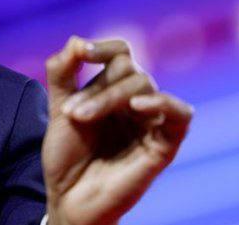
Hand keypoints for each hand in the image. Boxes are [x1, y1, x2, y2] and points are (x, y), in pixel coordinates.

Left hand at [42, 37, 192, 224]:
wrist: (67, 198)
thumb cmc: (66, 155)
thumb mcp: (57, 108)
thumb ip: (62, 72)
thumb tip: (76, 40)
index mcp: (113, 89)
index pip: (121, 53)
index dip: (103, 48)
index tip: (82, 54)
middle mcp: (135, 101)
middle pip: (129, 70)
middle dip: (97, 88)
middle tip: (73, 114)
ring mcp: (151, 122)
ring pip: (145, 86)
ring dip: (110, 97)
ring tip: (82, 118)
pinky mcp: (164, 145)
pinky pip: (181, 115)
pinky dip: (163, 103)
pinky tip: (139, 106)